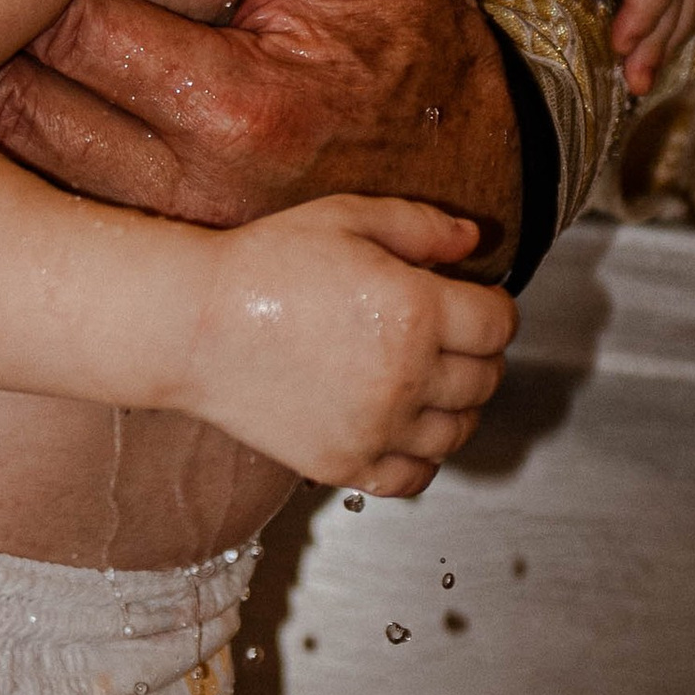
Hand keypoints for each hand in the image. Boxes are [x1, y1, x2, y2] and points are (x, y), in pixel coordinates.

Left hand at [0, 0, 522, 268]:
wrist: (460, 187)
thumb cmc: (412, 55)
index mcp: (237, 104)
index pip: (76, 27)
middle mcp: (188, 183)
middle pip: (21, 102)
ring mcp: (165, 235)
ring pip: (15, 164)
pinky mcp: (151, 262)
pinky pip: (42, 206)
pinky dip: (7, 156)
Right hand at [178, 191, 516, 496]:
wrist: (195, 324)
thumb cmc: (264, 264)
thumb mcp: (345, 218)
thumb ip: (420, 225)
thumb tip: (475, 240)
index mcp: (415, 310)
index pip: (498, 323)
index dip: (493, 306)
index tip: (476, 301)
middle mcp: (407, 376)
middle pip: (486, 378)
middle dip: (478, 352)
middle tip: (449, 334)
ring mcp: (378, 428)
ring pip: (459, 431)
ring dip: (456, 403)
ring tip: (427, 378)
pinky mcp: (347, 464)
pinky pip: (416, 476)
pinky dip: (422, 455)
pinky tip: (403, 424)